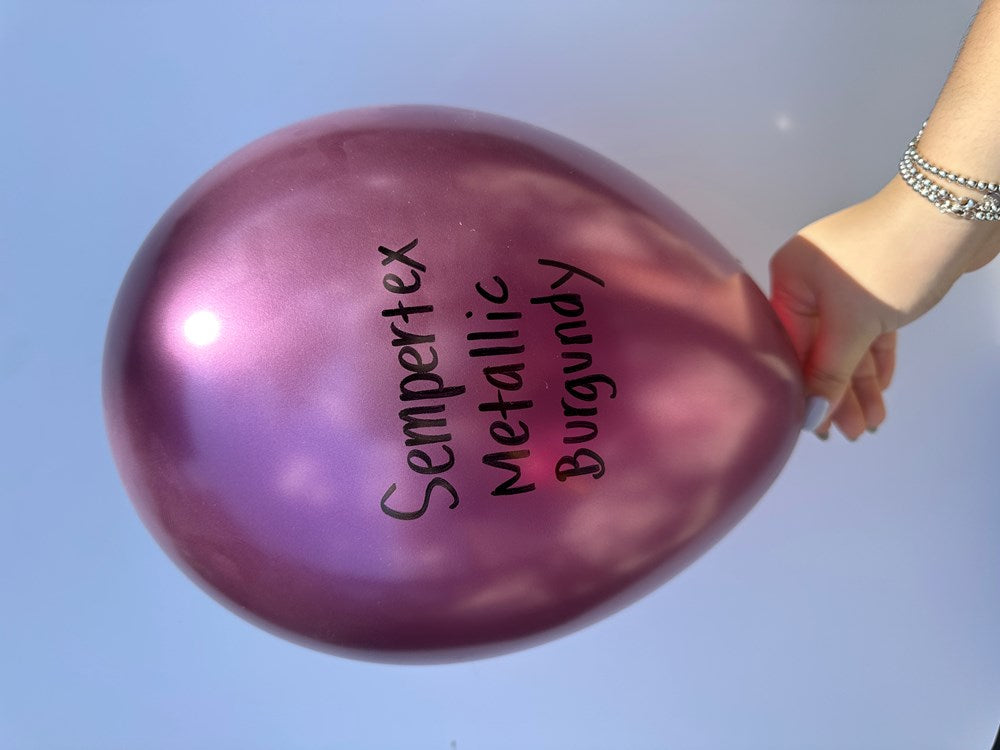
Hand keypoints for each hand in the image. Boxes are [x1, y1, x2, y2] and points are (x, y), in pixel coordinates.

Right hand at [769, 175, 998, 439]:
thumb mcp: (853, 324)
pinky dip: (876, 357)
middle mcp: (814, 279)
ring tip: (869, 423)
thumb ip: (829, 373)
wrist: (956, 207)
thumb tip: (810, 416)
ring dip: (859, 382)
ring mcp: (849, 281)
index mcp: (791, 277)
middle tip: (848, 433)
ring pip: (849, 342)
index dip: (803, 388)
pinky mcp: (882, 284)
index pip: (790, 345)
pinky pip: (871, 330)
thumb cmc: (890, 259)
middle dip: (836, 392)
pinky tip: (880, 389)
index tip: (815, 427)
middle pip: (820, 347)